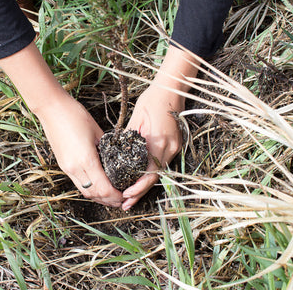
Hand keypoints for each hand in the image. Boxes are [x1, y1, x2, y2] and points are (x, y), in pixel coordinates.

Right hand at [37, 95, 123, 206]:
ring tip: (111, 196)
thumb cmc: (75, 115)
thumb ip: (107, 148)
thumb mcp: (97, 131)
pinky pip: (78, 183)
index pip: (103, 188)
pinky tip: (98, 185)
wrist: (51, 108)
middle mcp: (74, 168)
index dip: (115, 195)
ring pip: (84, 191)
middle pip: (93, 194)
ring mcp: (66, 167)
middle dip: (108, 200)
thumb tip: (117, 158)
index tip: (125, 194)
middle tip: (121, 200)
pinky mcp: (62, 164)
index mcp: (85, 160)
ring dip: (98, 197)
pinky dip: (90, 188)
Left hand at [122, 45, 198, 210]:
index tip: (126, 194)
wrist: (172, 89)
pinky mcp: (175, 145)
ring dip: (145, 185)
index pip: (149, 172)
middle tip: (125, 204)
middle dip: (140, 192)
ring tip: (130, 197)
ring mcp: (175, 147)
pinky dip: (150, 174)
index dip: (138, 186)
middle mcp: (170, 147)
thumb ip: (128, 137)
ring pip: (159, 172)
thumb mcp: (136, 118)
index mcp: (159, 141)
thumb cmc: (152, 100)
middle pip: (154, 177)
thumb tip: (117, 153)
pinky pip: (162, 164)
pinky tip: (140, 181)